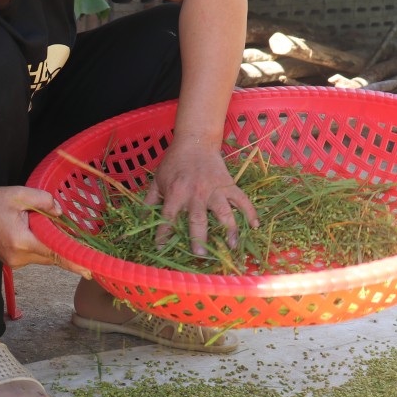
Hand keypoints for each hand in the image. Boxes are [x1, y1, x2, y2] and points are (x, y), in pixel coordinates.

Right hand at [0, 186, 91, 277]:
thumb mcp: (18, 194)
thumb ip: (43, 200)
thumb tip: (61, 212)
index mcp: (22, 241)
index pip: (54, 253)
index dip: (74, 261)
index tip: (90, 270)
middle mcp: (19, 256)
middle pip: (51, 255)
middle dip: (60, 242)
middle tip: (63, 226)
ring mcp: (15, 261)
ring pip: (43, 255)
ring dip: (47, 242)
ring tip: (32, 222)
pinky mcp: (13, 261)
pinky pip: (34, 254)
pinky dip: (38, 244)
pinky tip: (28, 228)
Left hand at [142, 142, 258, 255]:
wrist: (195, 142)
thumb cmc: (174, 162)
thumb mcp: (157, 180)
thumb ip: (150, 200)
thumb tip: (141, 220)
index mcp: (176, 192)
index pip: (168, 217)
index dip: (164, 234)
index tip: (162, 249)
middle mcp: (196, 193)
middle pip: (198, 218)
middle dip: (199, 237)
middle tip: (200, 254)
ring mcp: (215, 189)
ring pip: (224, 211)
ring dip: (229, 229)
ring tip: (232, 246)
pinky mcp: (229, 185)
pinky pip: (242, 200)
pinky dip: (250, 212)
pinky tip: (254, 226)